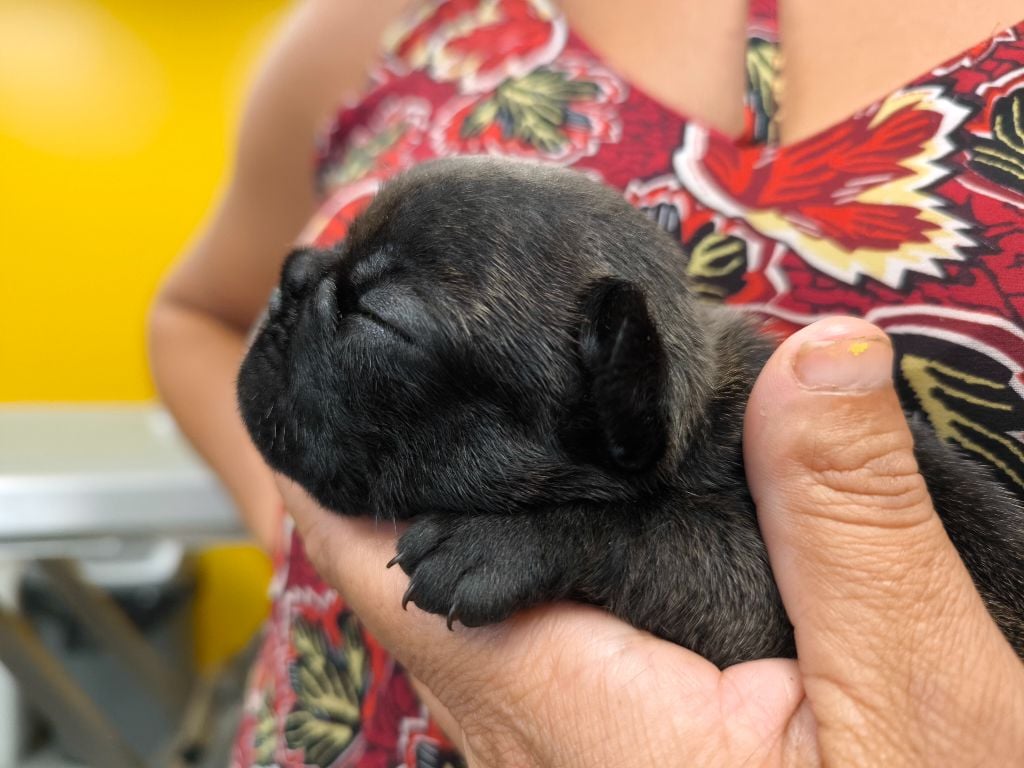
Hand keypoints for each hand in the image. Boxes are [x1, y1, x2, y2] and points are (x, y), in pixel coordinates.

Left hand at [283, 317, 1023, 765]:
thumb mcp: (921, 700)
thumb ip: (853, 524)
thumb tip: (821, 356)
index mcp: (576, 725)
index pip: (396, 569)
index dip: (352, 465)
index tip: (350, 363)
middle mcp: (538, 747)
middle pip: (423, 578)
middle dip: (430, 466)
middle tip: (452, 348)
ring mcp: (565, 756)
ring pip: (478, 608)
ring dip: (489, 508)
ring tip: (516, 399)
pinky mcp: (608, 754)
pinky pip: (534, 639)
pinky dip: (544, 556)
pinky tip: (592, 502)